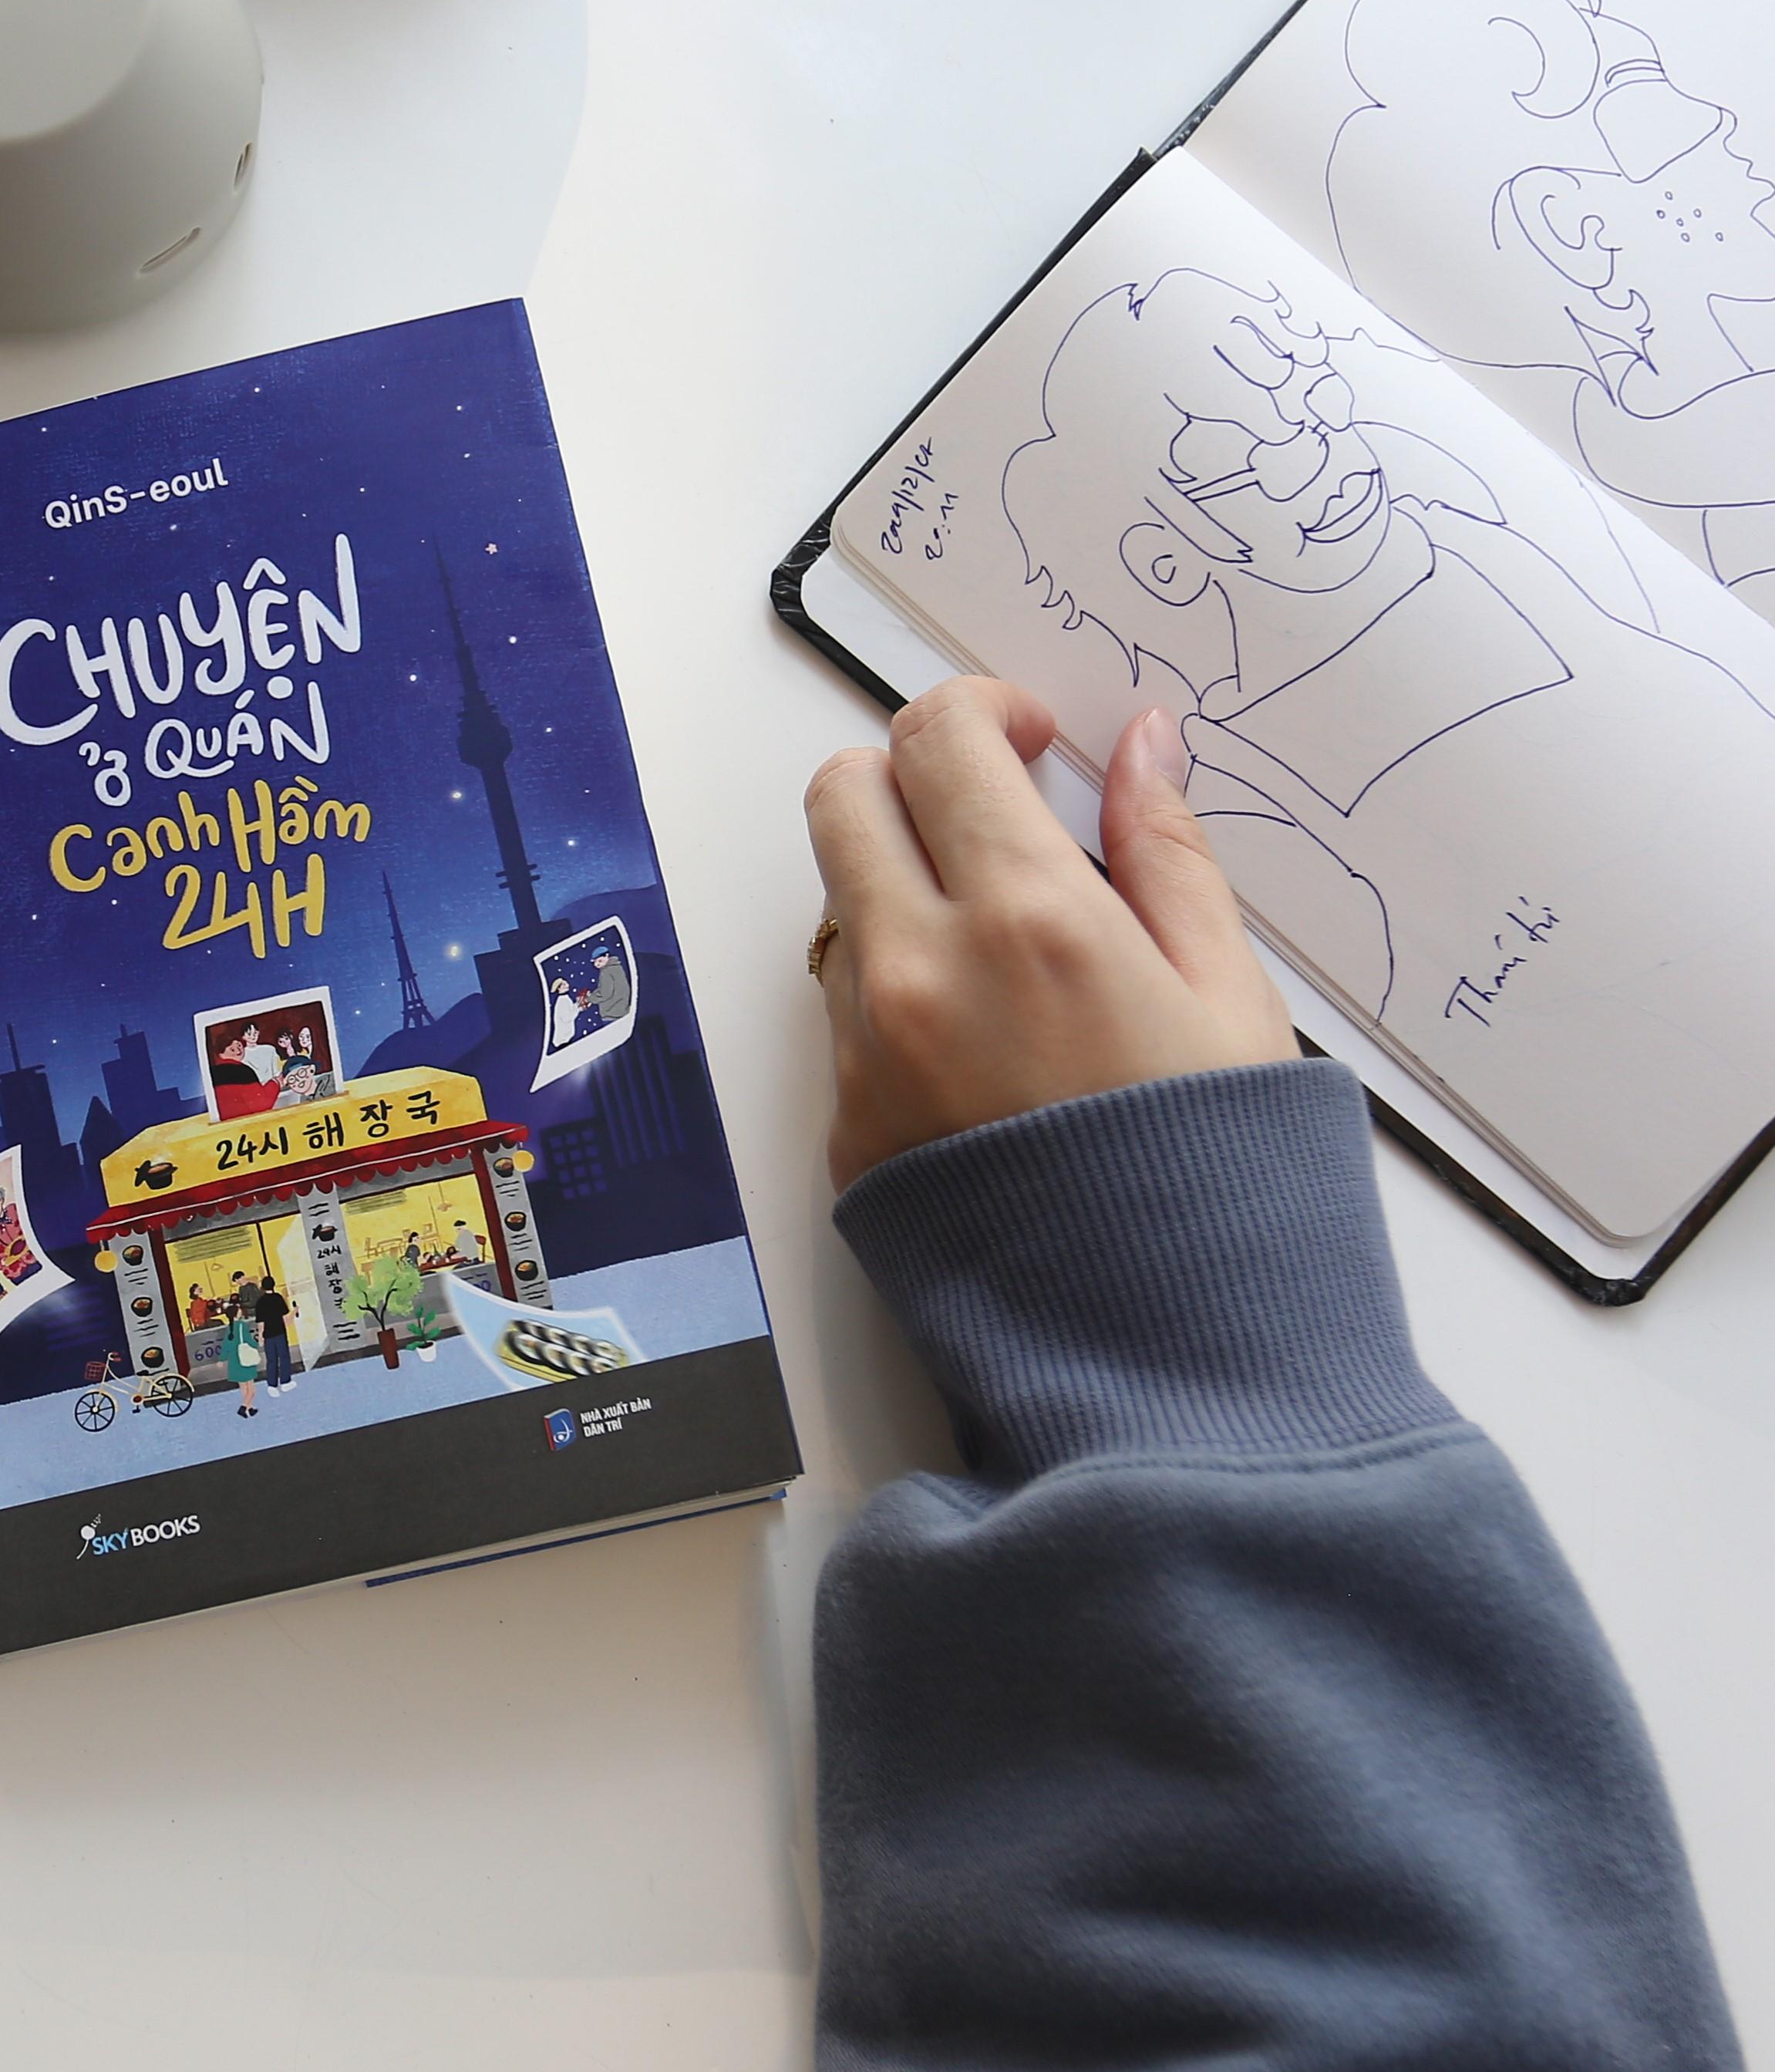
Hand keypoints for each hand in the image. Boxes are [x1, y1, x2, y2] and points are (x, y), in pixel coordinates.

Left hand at [805, 678, 1296, 1188]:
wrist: (1160, 1360)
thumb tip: (1144, 744)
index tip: (1030, 739)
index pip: (938, 739)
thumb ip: (1170, 854)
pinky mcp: (844, 1122)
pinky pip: (844, 1008)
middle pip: (842, 794)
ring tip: (1006, 952)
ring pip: (838, 902)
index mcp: (1028, 918)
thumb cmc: (1224, 1179)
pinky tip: (987, 1043)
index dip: (981, 711)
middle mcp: (919, 970)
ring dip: (900, 886)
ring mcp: (865, 1049)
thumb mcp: (1232, 998)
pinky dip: (897, 986)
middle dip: (910, 776)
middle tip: (990, 813)